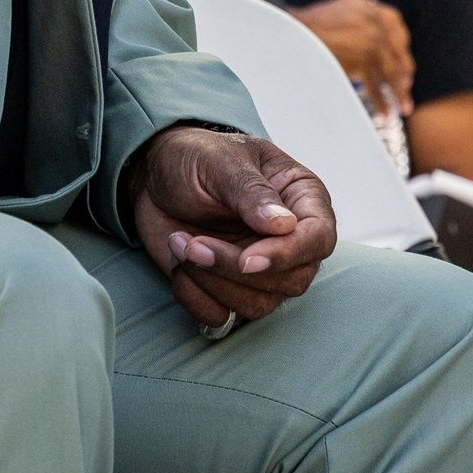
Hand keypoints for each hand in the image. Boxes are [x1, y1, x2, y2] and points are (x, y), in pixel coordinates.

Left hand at [130, 126, 336, 327]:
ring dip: (212, 282)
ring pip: (258, 304)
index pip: (318, 238)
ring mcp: (261, 267)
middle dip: (235, 269)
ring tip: (180, 244)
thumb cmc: (194, 156)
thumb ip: (252, 191)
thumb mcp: (220, 160)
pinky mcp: (230, 289)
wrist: (154, 176)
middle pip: (291, 280)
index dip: (288, 254)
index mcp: (300, 196)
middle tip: (193, 245)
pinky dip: (195, 297)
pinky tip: (177, 264)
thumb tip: (285, 225)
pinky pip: (223, 316)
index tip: (247, 259)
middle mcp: (289, 238)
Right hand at [290, 0, 413, 117]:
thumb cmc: (299, 28)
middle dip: (404, 68)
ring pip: (391, 70)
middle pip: (397, 47)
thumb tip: (355, 40)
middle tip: (406, 84)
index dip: (400, 42)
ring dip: (399, 91)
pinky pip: (377, 86)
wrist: (287, 32)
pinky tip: (386, 113)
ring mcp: (370, 38)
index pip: (394, 21)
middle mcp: (372, 18)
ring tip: (404, 107)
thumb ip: (348, 20)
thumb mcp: (329, 13)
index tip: (401, 57)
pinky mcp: (364, 59)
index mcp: (362, 3)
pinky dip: (382, 102)